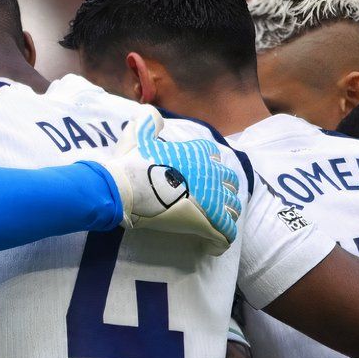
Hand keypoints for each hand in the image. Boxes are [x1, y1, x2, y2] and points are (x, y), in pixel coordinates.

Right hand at [108, 114, 241, 247]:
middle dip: (221, 190)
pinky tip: (211, 245)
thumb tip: (152, 112)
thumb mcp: (137, 134)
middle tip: (206, 201)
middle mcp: (212, 173)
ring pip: (232, 208)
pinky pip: (226, 234)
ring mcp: (213, 198)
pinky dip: (220, 241)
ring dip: (224, 214)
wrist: (126, 189)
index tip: (196, 176)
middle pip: (229, 181)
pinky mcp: (210, 221)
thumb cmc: (132, 163)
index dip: (206, 166)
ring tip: (211, 222)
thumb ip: (148, 121)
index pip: (213, 156)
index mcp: (198, 153)